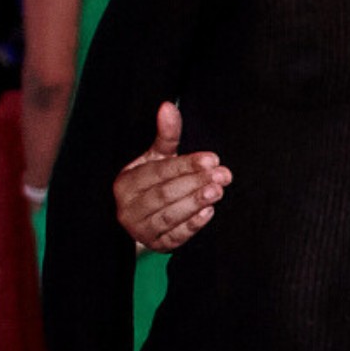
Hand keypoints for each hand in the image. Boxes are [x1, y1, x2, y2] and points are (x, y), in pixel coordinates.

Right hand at [113, 102, 229, 250]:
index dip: (185, 165)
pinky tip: (209, 212)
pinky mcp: (157, 245)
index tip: (212, 158)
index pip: (158, 172)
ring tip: (218, 191)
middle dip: (195, 183)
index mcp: (126, 181)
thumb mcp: (156, 158)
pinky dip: (192, 225)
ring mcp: (140, 229)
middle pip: (164, 194)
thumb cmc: (153, 181)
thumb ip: (166, 136)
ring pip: (169, 216)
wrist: (142, 217)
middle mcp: (128, 207)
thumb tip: (168, 105)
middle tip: (223, 175)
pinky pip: (175, 236)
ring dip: (195, 203)